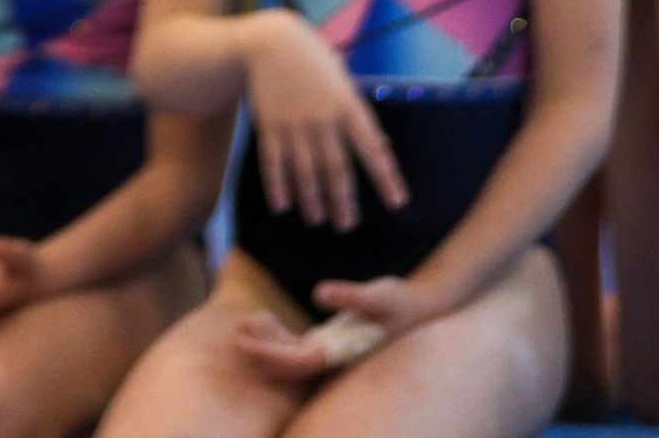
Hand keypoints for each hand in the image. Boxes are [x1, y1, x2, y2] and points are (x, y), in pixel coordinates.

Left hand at [233, 278, 423, 381]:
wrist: (422, 308)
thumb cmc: (401, 302)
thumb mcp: (377, 295)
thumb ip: (349, 296)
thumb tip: (319, 293)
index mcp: (343, 355)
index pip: (298, 363)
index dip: (270, 354)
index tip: (243, 341)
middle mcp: (336, 362)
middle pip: (290, 366)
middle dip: (262, 352)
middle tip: (236, 332)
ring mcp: (334, 355)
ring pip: (292, 358)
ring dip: (268, 343)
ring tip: (244, 323)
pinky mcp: (333, 345)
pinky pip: (300, 347)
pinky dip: (280, 336)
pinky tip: (265, 318)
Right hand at [244, 11, 404, 236]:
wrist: (270, 40)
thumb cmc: (312, 59)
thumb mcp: (342, 80)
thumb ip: (359, 114)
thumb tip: (382, 147)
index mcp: (346, 105)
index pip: (371, 147)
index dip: (386, 176)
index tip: (397, 202)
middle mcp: (322, 118)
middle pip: (335, 168)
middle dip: (342, 200)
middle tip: (346, 225)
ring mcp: (293, 123)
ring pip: (305, 170)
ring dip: (311, 199)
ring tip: (317, 219)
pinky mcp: (269, 124)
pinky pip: (273, 161)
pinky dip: (277, 185)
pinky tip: (282, 205)